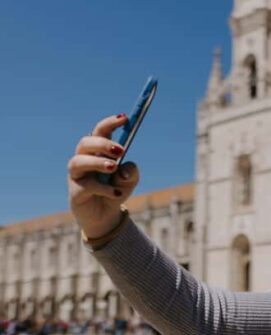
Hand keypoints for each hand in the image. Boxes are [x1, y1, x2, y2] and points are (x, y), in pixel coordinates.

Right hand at [67, 115, 140, 237]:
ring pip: (78, 161)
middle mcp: (84, 159)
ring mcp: (77, 175)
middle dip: (102, 143)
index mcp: (98, 152)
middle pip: (85, 143)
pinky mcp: (75, 191)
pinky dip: (104, 188)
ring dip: (97, 162)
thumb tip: (124, 169)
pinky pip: (87, 186)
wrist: (106, 216)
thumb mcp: (130, 181)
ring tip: (113, 167)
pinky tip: (117, 193)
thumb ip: (131, 172)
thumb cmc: (115, 191)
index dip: (110, 123)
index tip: (125, 118)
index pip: (100, 131)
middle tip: (120, 150)